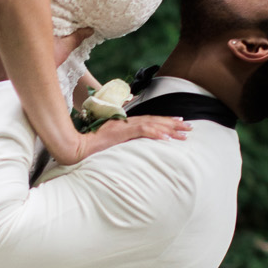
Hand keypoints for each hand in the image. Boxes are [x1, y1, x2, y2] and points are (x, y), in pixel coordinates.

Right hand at [54, 114, 191, 164]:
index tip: (179, 122)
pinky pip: (141, 131)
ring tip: (183, 133)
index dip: (165, 121)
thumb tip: (134, 144)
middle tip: (189, 127)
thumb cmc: (91, 145)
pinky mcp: (121, 132)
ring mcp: (124, 126)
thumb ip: (124, 139)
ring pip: (151, 124)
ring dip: (169, 129)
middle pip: (154, 120)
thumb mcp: (111, 141)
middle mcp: (127, 122)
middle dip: (173, 124)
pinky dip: (155, 133)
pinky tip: (166, 138)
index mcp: (126, 123)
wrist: (78, 147)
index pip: (150, 120)